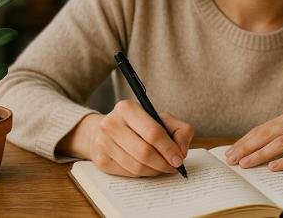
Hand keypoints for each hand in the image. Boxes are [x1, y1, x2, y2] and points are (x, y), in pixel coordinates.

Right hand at [58, 99, 193, 176]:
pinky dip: (143, 173)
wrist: (106, 129)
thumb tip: (181, 151)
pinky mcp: (101, 160)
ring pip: (136, 166)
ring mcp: (103, 143)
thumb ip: (180, 130)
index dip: (169, 148)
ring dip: (155, 170)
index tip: (179, 159)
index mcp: (127, 108)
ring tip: (163, 167)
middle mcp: (111, 124)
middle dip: (163, 163)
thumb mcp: (161, 119)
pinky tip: (148, 167)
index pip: (153, 132)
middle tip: (174, 167)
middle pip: (144, 152)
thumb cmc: (139, 124)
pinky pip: (128, 173)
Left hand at [224, 110, 282, 170]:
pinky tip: (274, 167)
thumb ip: (282, 133)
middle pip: (266, 135)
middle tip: (231, 160)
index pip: (261, 129)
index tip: (229, 152)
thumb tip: (256, 147)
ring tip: (246, 164)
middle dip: (246, 148)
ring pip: (280, 143)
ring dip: (260, 154)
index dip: (244, 141)